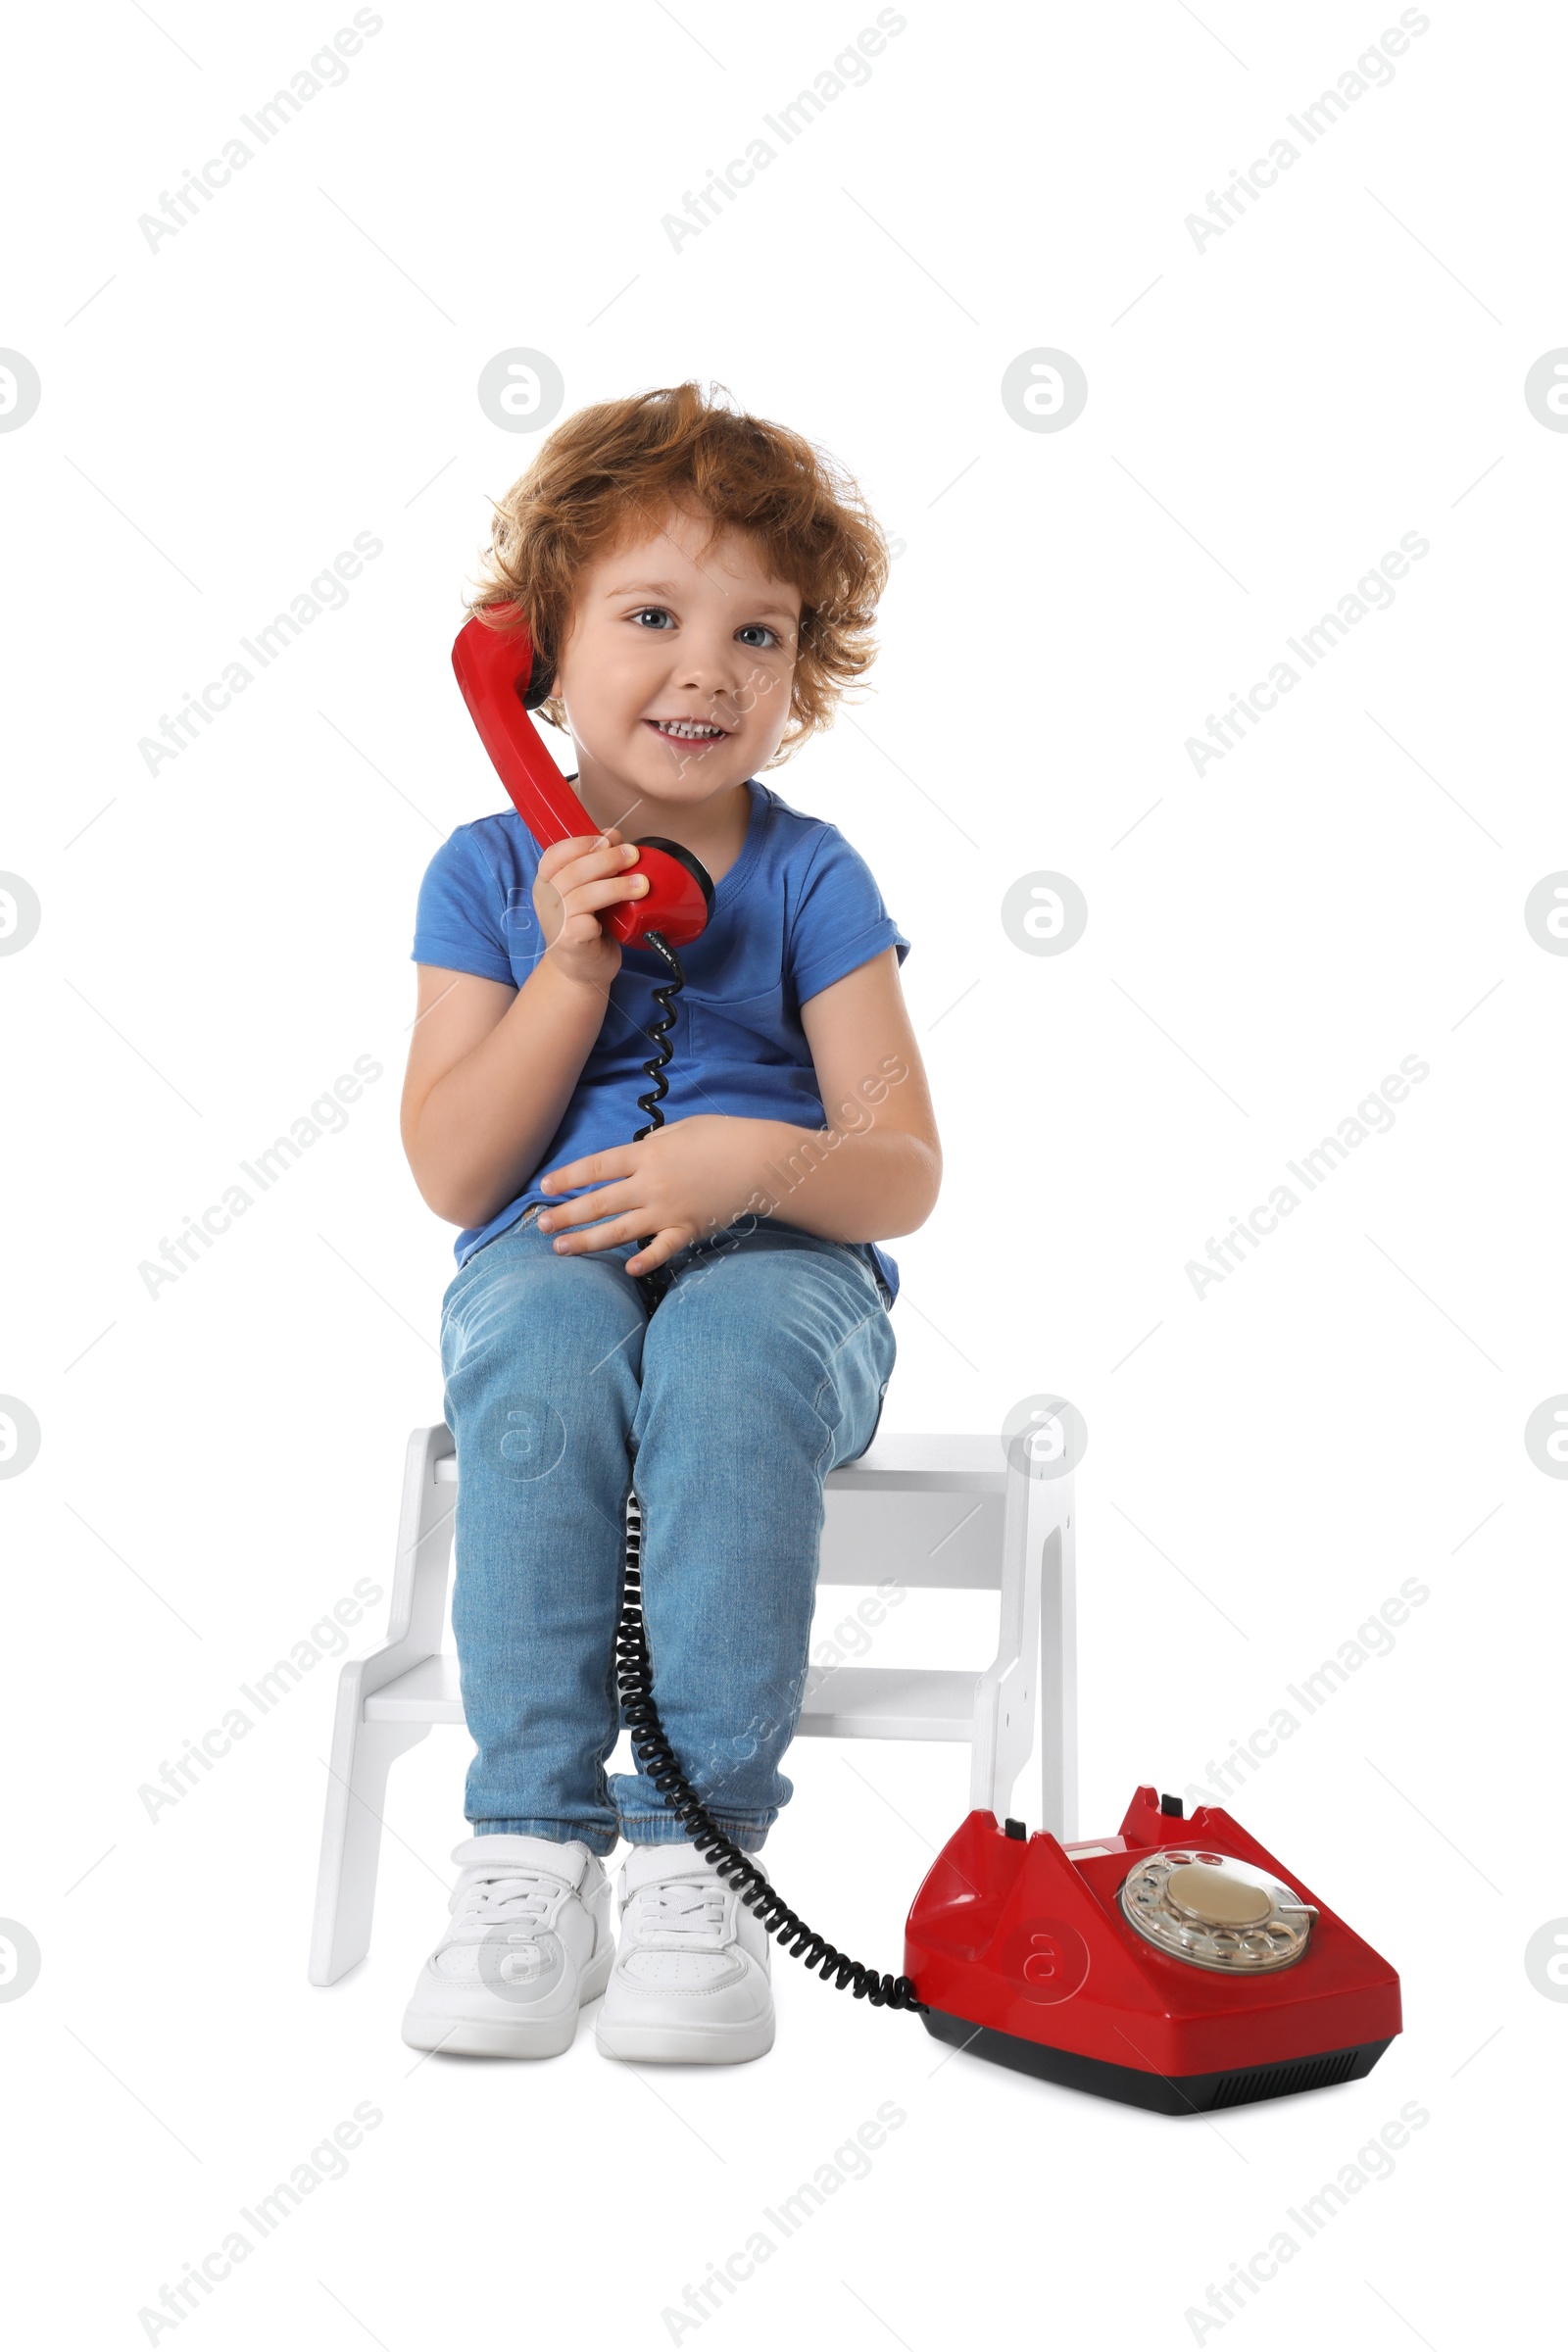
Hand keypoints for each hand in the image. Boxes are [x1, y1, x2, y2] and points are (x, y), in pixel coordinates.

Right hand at [533, 827, 648, 989]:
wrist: (581, 970)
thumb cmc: (586, 927)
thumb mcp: (589, 890)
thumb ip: (597, 865)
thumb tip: (612, 836)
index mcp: (547, 882)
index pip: (555, 854)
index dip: (581, 843)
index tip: (608, 840)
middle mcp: (547, 901)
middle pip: (573, 872)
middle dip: (607, 859)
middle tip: (633, 855)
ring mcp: (556, 923)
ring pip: (583, 896)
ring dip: (616, 886)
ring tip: (641, 884)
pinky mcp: (569, 943)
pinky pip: (584, 925)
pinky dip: (603, 918)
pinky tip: (622, 915)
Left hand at [536, 1115, 767, 1273]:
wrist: (761, 1161)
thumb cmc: (723, 1137)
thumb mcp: (681, 1129)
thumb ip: (652, 1143)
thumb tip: (632, 1155)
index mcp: (647, 1154)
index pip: (596, 1167)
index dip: (568, 1178)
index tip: (545, 1187)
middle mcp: (651, 1184)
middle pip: (599, 1202)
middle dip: (566, 1215)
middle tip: (541, 1226)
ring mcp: (668, 1211)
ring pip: (619, 1230)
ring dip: (587, 1240)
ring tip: (561, 1248)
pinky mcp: (689, 1230)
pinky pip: (662, 1250)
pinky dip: (645, 1261)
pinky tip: (627, 1270)